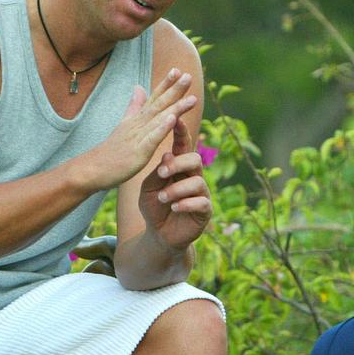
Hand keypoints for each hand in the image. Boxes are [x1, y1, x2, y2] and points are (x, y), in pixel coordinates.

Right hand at [87, 69, 197, 189]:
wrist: (91, 170)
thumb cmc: (110, 151)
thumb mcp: (124, 125)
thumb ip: (134, 106)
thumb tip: (139, 87)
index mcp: (137, 119)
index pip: (153, 98)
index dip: (166, 84)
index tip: (178, 70)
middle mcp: (138, 124)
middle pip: (159, 104)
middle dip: (174, 90)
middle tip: (188, 76)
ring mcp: (138, 137)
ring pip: (159, 119)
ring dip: (176, 107)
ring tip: (192, 97)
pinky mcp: (138, 152)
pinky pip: (152, 138)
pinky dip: (163, 128)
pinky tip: (174, 119)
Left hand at [137, 117, 211, 249]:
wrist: (158, 235)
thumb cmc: (154, 207)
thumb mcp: (148, 189)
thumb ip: (156, 174)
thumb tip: (167, 155)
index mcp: (179, 168)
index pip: (183, 146)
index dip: (181, 132)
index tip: (176, 119)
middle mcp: (193, 177)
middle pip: (194, 159)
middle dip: (178, 164)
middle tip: (162, 173)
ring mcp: (201, 193)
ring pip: (197, 181)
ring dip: (177, 189)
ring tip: (162, 198)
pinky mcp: (205, 211)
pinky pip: (202, 202)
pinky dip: (186, 203)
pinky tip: (174, 208)